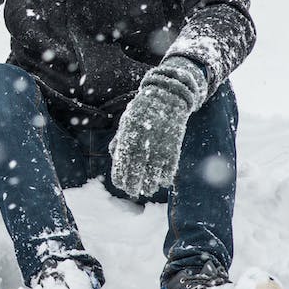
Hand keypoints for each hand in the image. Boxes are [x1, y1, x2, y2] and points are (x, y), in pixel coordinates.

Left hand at [110, 56, 208, 196]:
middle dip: (134, 185)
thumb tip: (114, 158)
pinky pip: (170, 167)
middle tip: (133, 192)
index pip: (122, 163)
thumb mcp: (127, 122)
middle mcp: (143, 142)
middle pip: (137, 171)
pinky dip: (165, 177)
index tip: (121, 184)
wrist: (168, 96)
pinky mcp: (174, 146)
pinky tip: (161, 182)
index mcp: (129, 135)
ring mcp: (160, 145)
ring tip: (146, 189)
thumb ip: (120, 140)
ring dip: (150, 184)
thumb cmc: (143, 111)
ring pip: (154, 173)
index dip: (121, 177)